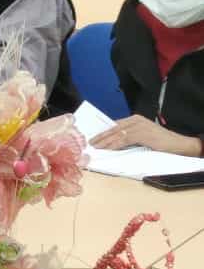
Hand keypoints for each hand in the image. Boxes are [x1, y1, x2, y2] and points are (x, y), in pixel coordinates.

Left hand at [89, 114, 203, 155]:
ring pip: (117, 134)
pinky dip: (115, 144)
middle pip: (113, 128)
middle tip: (90, 143)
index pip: (115, 125)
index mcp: (135, 119)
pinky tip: (108, 149)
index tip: (93, 138)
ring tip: (96, 147)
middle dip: (101, 136)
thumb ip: (130, 136)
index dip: (103, 132)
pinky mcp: (142, 133)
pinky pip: (124, 139)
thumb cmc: (160, 142)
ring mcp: (139, 126)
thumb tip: (113, 142)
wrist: (178, 144)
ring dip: (105, 142)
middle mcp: (135, 120)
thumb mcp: (142, 137)